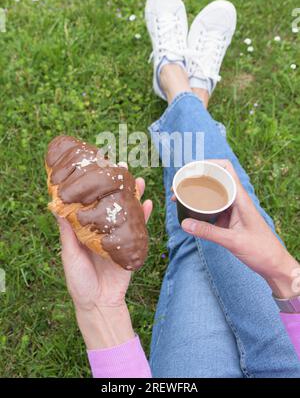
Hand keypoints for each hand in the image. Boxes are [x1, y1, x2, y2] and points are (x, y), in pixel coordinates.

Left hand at [55, 176, 151, 348]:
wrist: (98, 304)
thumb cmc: (79, 281)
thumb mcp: (69, 254)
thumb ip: (67, 232)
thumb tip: (56, 207)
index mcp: (86, 229)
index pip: (91, 202)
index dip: (94, 186)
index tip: (97, 168)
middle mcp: (103, 228)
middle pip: (112, 202)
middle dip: (118, 186)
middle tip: (122, 168)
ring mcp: (118, 236)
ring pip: (128, 211)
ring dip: (134, 196)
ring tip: (139, 181)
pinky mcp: (130, 246)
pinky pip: (140, 228)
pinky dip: (145, 217)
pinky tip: (149, 203)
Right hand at [178, 159, 299, 298]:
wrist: (273, 264)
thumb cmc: (261, 250)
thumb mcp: (232, 241)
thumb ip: (208, 232)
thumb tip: (184, 224)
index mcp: (240, 198)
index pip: (225, 169)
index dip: (208, 164)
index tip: (190, 170)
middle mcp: (236, 200)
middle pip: (214, 180)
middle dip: (195, 180)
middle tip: (177, 187)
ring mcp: (232, 209)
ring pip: (212, 194)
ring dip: (195, 194)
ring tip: (178, 198)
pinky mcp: (229, 220)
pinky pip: (212, 208)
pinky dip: (199, 207)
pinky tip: (188, 213)